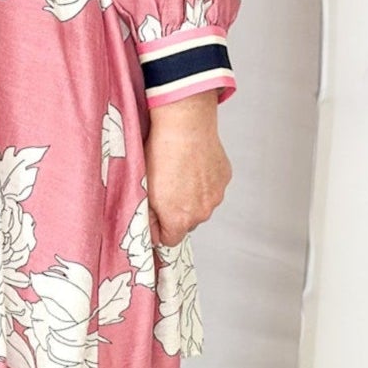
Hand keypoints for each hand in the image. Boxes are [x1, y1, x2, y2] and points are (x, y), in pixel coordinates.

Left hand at [145, 91, 231, 248]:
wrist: (184, 127)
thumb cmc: (160, 154)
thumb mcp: (142, 190)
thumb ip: (147, 217)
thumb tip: (150, 232)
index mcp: (179, 219)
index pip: (170, 240)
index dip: (160, 229)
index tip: (155, 214)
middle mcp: (202, 213)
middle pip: (187, 223)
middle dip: (177, 212)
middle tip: (166, 188)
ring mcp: (216, 196)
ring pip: (202, 205)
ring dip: (192, 196)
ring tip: (180, 173)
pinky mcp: (224, 178)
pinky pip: (212, 188)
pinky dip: (204, 181)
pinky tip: (193, 164)